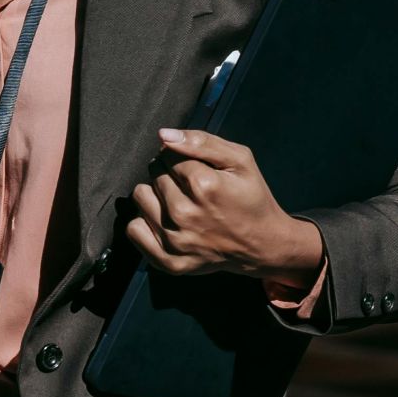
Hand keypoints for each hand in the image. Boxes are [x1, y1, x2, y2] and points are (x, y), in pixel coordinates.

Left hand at [124, 128, 322, 289]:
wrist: (263, 244)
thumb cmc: (251, 198)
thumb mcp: (239, 160)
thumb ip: (201, 142)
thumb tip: (163, 135)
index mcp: (204, 186)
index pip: (167, 155)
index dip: (181, 158)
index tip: (197, 169)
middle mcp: (185, 214)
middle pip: (154, 174)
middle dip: (169, 174)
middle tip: (192, 188)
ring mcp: (176, 240)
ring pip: (140, 197)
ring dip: (155, 195)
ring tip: (178, 202)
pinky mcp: (169, 261)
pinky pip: (134, 229)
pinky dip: (145, 222)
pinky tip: (165, 220)